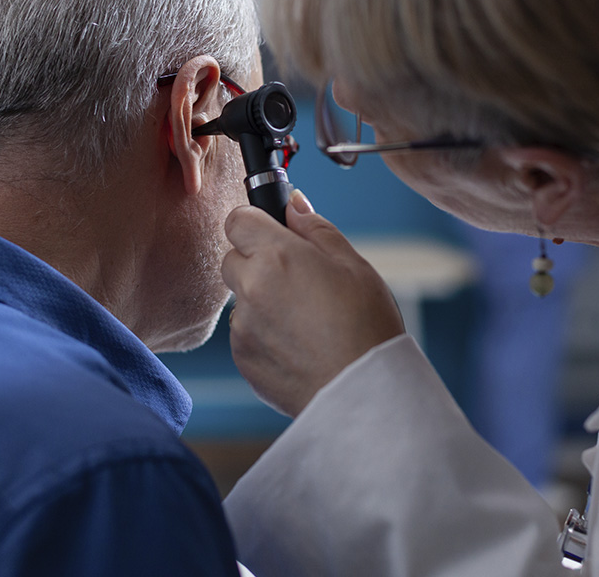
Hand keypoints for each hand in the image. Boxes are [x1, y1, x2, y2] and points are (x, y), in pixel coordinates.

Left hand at [222, 190, 404, 416]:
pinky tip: (297, 343)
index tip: (272, 231)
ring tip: (303, 317)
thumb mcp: (353, 264)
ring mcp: (243, 326)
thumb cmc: (366, 326)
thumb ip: (316, 229)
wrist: (363, 392)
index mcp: (277, 256)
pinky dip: (262, 332)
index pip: (237, 219)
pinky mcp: (242, 358)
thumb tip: (293, 205)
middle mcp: (251, 288)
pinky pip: (244, 332)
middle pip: (232, 258)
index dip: (255, 222)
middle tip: (295, 276)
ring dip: (260, 298)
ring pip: (240, 298)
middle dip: (256, 260)